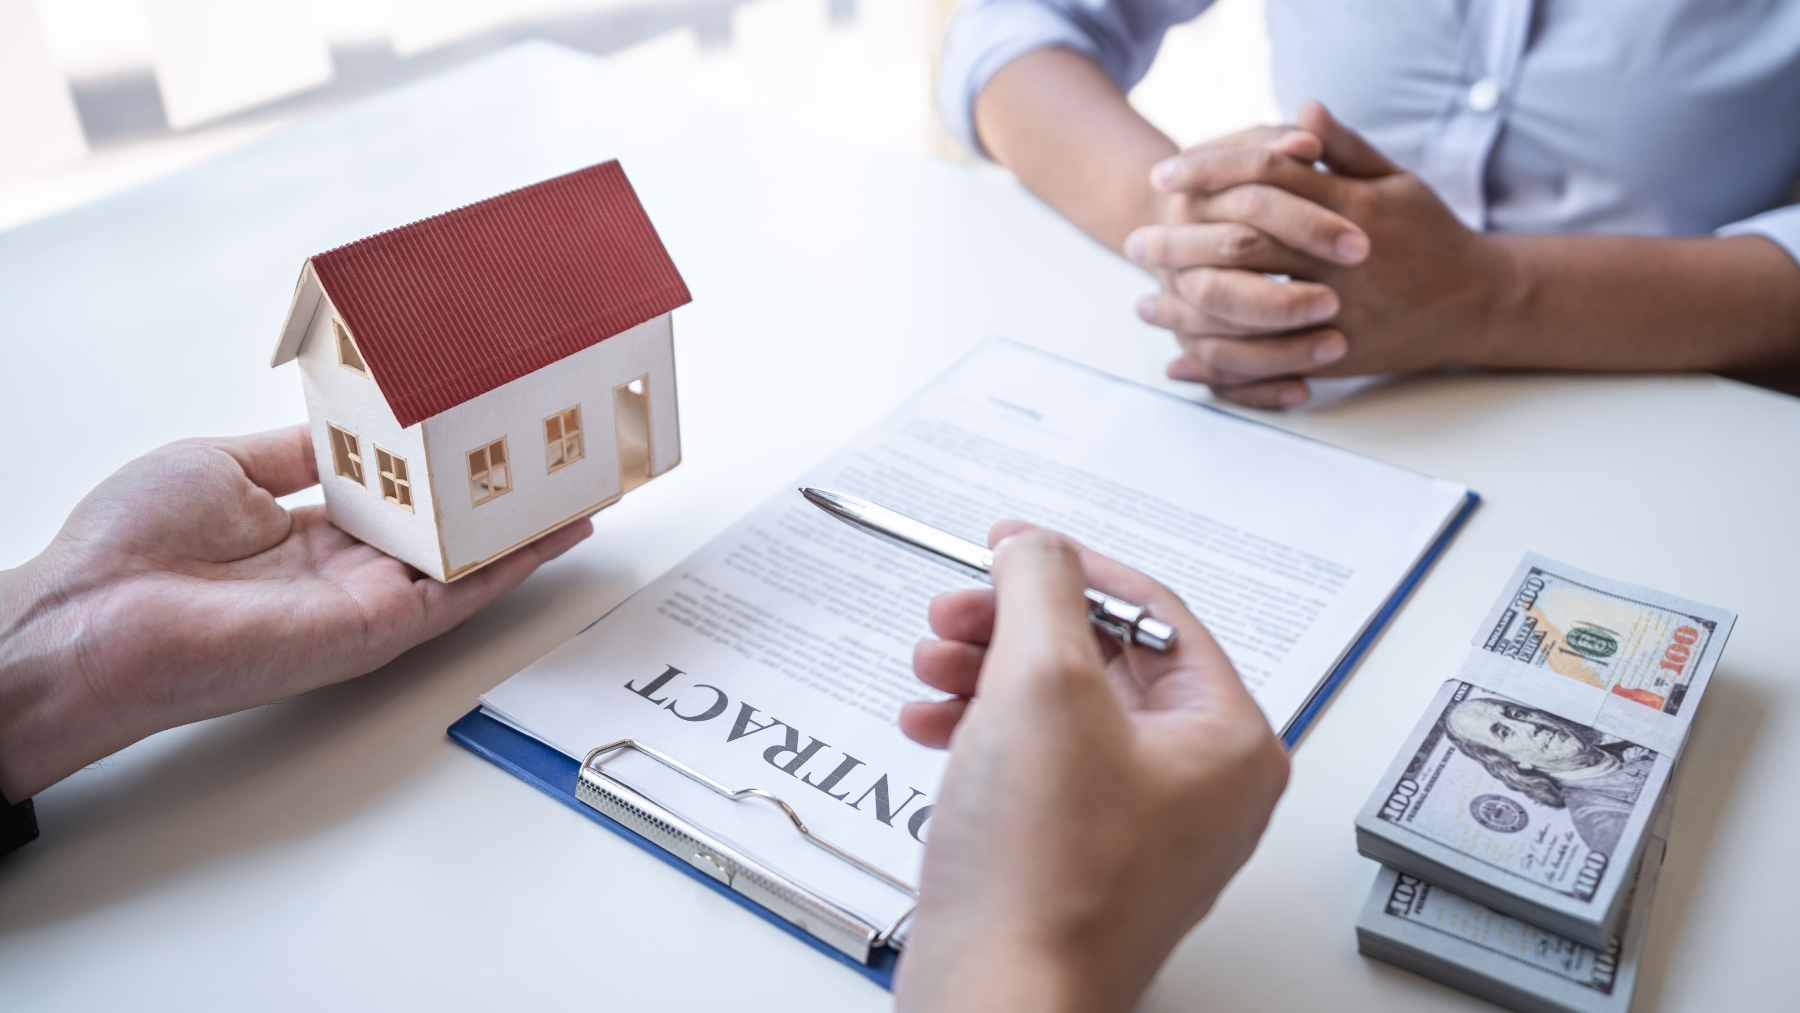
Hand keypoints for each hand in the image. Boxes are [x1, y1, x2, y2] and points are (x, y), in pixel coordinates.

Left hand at [0, 426, 590, 798]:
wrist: (97, 616)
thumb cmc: (131, 546)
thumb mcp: (222, 465)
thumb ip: (297, 454)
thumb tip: (341, 427)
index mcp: (302, 530)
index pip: (395, 497)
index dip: (443, 467)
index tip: (484, 433)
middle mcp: (343, 568)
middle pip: (444, 529)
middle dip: (500, 495)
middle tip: (554, 456)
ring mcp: (368, 599)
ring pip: (468, 558)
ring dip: (528, 525)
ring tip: (582, 486)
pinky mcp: (381, 625)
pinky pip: (463, 590)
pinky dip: (517, 561)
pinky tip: (559, 531)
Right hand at [893, 524, 1288, 1012]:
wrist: (997, 996)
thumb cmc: (1041, 872)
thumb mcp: (1040, 681)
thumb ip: (1041, 587)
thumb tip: (1037, 547)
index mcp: (1227, 741)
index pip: (1154, 613)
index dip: (1070, 565)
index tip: (1007, 545)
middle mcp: (1200, 787)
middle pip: (1102, 660)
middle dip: (1012, 628)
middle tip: (954, 614)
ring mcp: (1144, 829)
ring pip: (1061, 711)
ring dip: (987, 675)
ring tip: (931, 670)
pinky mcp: (1085, 858)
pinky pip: (1039, 766)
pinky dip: (983, 734)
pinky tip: (933, 726)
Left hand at [1131, 102, 1511, 407]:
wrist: (1477, 303)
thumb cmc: (1428, 235)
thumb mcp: (1395, 181)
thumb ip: (1344, 150)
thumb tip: (1299, 111)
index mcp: (1351, 209)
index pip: (1266, 177)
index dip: (1210, 172)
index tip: (1164, 176)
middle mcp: (1340, 261)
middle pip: (1242, 244)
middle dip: (1181, 244)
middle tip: (1135, 245)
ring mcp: (1338, 312)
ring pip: (1247, 308)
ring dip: (1187, 309)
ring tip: (1143, 305)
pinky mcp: (1336, 354)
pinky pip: (1267, 362)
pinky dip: (1219, 366)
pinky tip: (1179, 362)